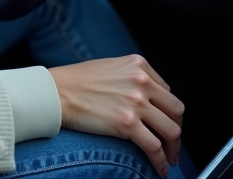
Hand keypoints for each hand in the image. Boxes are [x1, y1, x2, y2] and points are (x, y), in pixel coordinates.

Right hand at [50, 55, 184, 176]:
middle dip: (176, 128)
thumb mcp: (111, 67)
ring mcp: (135, 102)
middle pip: (175, 110)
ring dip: (174, 148)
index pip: (167, 91)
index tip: (164, 122)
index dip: (167, 110)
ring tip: (170, 158)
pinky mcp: (127, 123)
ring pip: (171, 130)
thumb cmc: (76, 81)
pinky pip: (154, 147)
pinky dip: (161, 161)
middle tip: (172, 142)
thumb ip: (132, 78)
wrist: (56, 92)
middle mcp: (141, 81)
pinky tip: (160, 168)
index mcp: (138, 65)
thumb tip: (146, 98)